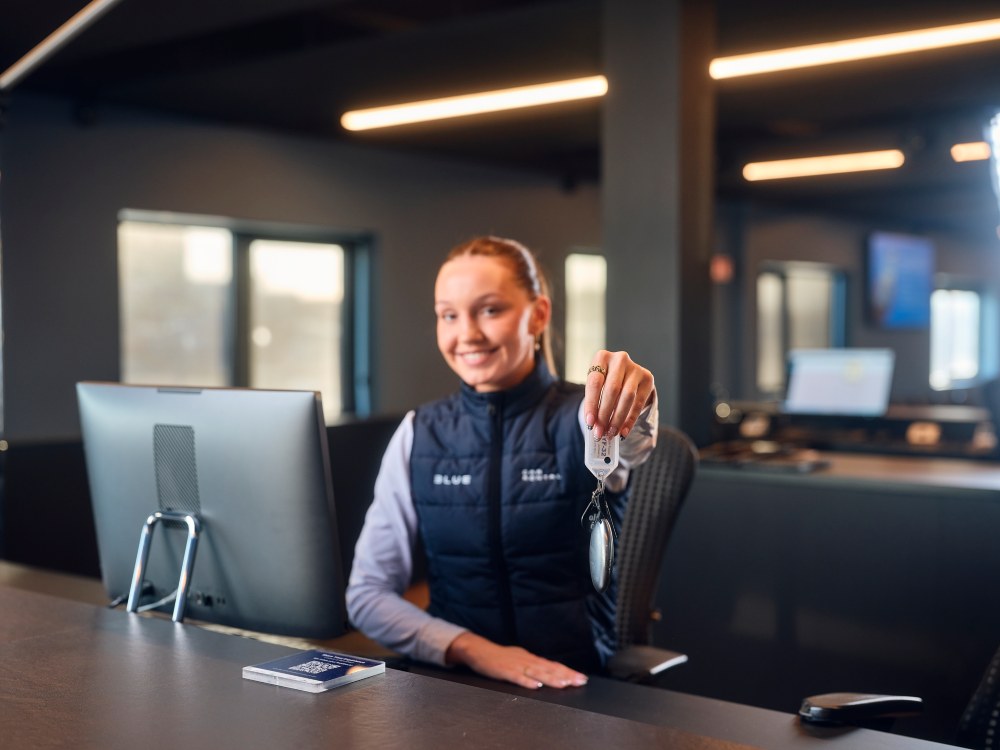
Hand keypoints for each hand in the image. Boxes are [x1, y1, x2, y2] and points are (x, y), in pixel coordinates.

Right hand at [445, 631, 587, 688]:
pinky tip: (536, 686)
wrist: (478, 650)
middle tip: (580, 681)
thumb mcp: (519, 659)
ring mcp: (515, 666)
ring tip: (563, 683)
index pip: (553, 665)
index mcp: (530, 658)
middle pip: (548, 669)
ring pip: (536, 672)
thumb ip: (533, 666)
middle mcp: (526, 661)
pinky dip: (527, 681)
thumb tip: (550, 673)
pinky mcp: (504, 671)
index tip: (581, 677)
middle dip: (565, 675)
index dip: (567, 671)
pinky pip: (517, 677)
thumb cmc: (499, 657)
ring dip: (551, 678)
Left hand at [583, 350, 654, 439]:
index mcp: (601, 357)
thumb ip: (594, 403)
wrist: (625, 375)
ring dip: (618, 418)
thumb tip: (594, 426)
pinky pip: (639, 402)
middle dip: (605, 414)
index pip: (595, 383)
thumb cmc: (605, 382)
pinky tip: (624, 431)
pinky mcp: (647, 378)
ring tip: (611, 433)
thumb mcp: (596, 387)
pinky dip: (630, 419)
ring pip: (627, 397)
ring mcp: (635, 368)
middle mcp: (619, 359)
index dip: (592, 404)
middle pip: (612, 390)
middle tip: (600, 432)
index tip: (590, 423)